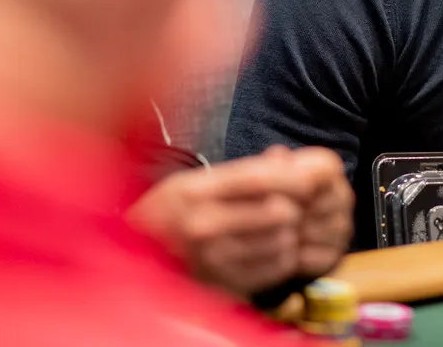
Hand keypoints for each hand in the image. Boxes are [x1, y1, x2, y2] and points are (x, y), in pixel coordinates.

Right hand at [127, 145, 352, 296]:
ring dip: (289, 233)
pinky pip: (277, 268)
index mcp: (194, 192)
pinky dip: (283, 257)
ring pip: (283, 241)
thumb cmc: (169, 215)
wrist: (129, 263)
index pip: (257, 179)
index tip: (313, 176)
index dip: (292, 176)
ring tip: (277, 228)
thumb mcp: (194, 182)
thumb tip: (285, 157)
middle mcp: (202, 226)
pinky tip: (270, 249)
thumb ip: (241, 171)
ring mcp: (213, 260)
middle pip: (278, 212)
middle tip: (293, 204)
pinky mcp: (224, 285)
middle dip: (294, 206)